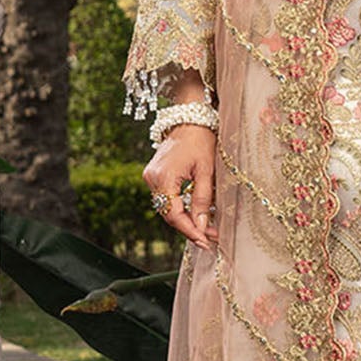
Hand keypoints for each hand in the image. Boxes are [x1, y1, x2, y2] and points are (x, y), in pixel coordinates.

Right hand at [143, 124, 216, 251]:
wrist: (190, 118)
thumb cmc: (201, 140)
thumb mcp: (206, 171)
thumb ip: (203, 199)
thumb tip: (202, 226)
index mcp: (163, 178)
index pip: (175, 214)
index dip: (191, 231)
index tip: (207, 242)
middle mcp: (152, 179)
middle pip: (169, 214)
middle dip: (190, 228)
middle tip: (210, 240)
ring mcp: (151, 177)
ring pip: (167, 208)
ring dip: (186, 221)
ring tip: (206, 232)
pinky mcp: (154, 175)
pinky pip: (166, 199)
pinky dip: (180, 209)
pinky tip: (195, 217)